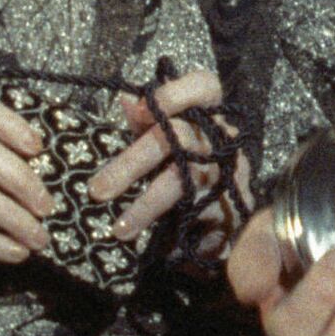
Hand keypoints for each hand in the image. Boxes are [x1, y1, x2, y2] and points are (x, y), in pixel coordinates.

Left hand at [85, 68, 251, 259]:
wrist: (221, 216)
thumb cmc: (184, 168)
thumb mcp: (162, 140)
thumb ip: (144, 122)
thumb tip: (126, 101)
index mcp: (209, 116)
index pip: (205, 87)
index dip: (176, 93)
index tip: (138, 111)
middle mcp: (225, 141)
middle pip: (182, 138)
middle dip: (133, 163)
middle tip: (98, 190)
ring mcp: (233, 174)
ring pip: (187, 182)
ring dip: (147, 207)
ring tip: (120, 228)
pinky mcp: (236, 208)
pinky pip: (203, 217)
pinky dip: (177, 234)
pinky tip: (159, 248)